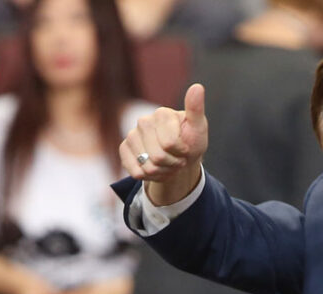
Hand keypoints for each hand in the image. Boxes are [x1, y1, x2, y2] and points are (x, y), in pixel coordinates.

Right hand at [120, 83, 207, 205]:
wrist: (181, 156)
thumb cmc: (192, 140)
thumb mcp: (198, 127)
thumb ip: (196, 109)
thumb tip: (197, 87)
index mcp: (161, 114)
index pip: (170, 144)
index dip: (182, 152)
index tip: (186, 147)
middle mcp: (143, 122)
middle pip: (158, 157)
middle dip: (173, 164)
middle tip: (178, 158)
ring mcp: (131, 135)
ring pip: (148, 167)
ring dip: (163, 172)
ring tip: (169, 163)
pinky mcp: (124, 149)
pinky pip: (136, 172)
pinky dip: (150, 177)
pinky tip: (156, 168)